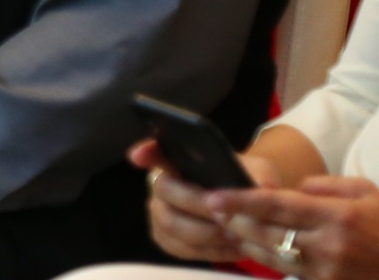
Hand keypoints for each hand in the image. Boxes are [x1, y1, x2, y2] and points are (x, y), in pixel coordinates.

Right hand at [128, 139, 273, 262]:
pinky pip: (179, 248)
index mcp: (178, 158)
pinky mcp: (166, 238)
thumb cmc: (245, 184)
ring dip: (204, 232)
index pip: (154, 149)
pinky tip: (232, 249)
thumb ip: (260, 176)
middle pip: (164, 189)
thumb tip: (263, 188)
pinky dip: (208, 251)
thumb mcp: (259, 173)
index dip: (145, 152)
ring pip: (170, 223)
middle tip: (223, 214)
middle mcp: (161, 182)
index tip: (138, 157)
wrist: (244, 209)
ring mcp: (160, 211)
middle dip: (194, 202)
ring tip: (235, 236)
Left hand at [212, 176, 378, 277]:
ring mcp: (329, 273)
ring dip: (246, 241)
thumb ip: (326, 187)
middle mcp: (330, 247)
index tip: (213, 196)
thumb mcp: (367, 193)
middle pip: (267, 233)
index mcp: (337, 217)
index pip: (276, 206)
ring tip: (225, 224)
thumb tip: (293, 190)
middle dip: (234, 220)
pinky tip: (255, 246)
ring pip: (272, 256)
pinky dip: (270, 259)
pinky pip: (290, 272)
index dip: (240, 201)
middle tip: (208, 206)